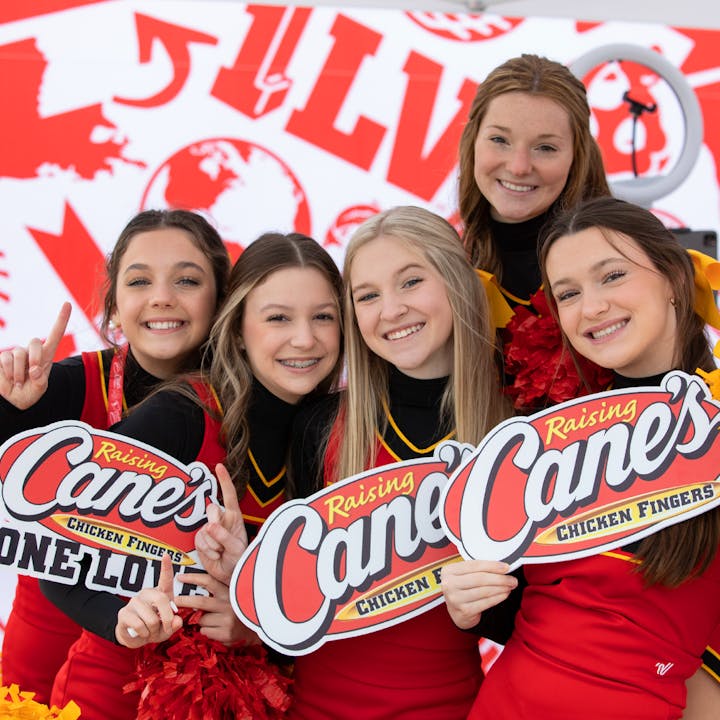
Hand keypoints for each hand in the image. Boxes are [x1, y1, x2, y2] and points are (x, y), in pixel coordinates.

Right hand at [0, 302, 70, 409]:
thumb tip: (34, 369)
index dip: (61, 319)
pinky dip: (8, 372)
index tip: (67, 304)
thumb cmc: (30, 394)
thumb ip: (41, 380)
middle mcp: (32, 351)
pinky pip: (5, 358)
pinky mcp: (3, 357)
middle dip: (34, 358)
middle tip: (32, 373)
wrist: (13, 400)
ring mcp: (16, 352)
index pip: (55, 335)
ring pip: (18, 352)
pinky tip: (10, 380)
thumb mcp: (40, 390)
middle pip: (35, 342)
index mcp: (46, 356)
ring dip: (19, 371)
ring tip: (19, 383)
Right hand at [115, 554, 181, 647]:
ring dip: (153, 631)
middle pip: (161, 600)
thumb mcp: (168, 628)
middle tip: (167, 629)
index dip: (166, 567)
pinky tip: (141, 633)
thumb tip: (177, 621)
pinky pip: (140, 625)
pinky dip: (144, 634)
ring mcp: (134, 602)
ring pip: (151, 618)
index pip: (165, 578)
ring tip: (150, 631)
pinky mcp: (123, 613)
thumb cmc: (155, 628)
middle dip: (167, 619)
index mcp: (161, 593)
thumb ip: (175, 625)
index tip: (166, 555)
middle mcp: (147, 593)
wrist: (136, 638)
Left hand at [175, 571, 259, 646]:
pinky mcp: (225, 633)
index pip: (209, 581)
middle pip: (200, 602)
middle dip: (184, 601)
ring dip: (201, 622)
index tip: (180, 577)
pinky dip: (206, 631)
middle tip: (175, 601)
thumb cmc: (238, 612)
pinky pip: (205, 632)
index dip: (193, 578)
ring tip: (213, 622)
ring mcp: (227, 619)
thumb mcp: (230, 598)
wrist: (255, 630)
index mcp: (228, 592)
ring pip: (201, 620)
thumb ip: (216, 596)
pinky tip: (217, 630)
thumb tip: (192, 597)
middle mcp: (228, 604)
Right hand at [195, 463, 248, 583]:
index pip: (229, 495)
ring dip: (212, 545)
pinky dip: (206, 550)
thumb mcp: (236, 548)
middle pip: (212, 510)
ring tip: (222, 552)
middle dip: (215, 526)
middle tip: (222, 542)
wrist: (228, 575)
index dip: (224, 480)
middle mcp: (221, 520)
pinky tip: (214, 555)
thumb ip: (224, 536)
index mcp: (234, 517)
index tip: (218, 466)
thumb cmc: (238, 560)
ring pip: (204, 530)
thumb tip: (210, 525)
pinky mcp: (200, 539)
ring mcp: (209, 529)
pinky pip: (198, 541)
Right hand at [441, 559, 517, 629]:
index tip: (506, 567)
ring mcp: (455, 599)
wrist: (457, 611)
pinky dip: (498, 598)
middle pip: (480, 578)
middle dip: (500, 578)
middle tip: (512, 579)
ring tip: (510, 586)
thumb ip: (478, 569)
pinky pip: (485, 603)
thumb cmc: (464, 588)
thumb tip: (502, 566)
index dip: (492, 565)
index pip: (474, 565)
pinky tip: (505, 594)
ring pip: (484, 591)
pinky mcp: (464, 611)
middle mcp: (449, 584)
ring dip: (501, 588)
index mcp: (449, 571)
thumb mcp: (464, 575)